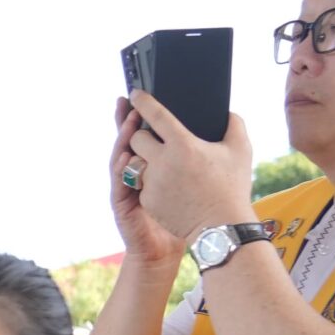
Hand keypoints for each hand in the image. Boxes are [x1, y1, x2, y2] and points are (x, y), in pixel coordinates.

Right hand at [106, 98, 184, 270]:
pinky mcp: (123, 203)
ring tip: (128, 123)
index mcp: (154, 162)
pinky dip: (120, 168)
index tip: (137, 94)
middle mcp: (137, 171)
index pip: (142, 133)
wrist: (190, 240)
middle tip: (129, 104)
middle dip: (125, 122)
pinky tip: (125, 157)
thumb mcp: (198, 175)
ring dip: (122, 140)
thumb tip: (216, 120)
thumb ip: (200, 152)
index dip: (138, 115)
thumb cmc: (194, 208)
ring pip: (119, 157)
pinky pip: (118, 182)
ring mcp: (128, 186)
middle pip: (125, 140)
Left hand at [120, 90, 257, 250]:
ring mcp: (152, 183)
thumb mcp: (241, 150)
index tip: (135, 94)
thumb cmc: (232, 187)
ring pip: (136, 162)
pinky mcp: (147, 200)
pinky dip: (151, 181)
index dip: (143, 101)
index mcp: (183, 145)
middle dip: (142, 135)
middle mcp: (162, 162)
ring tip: (163, 164)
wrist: (221, 227)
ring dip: (146, 160)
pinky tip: (169, 186)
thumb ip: (234, 124)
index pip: (155, 115)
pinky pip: (141, 184)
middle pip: (136, 138)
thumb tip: (226, 113)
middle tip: (155, 138)